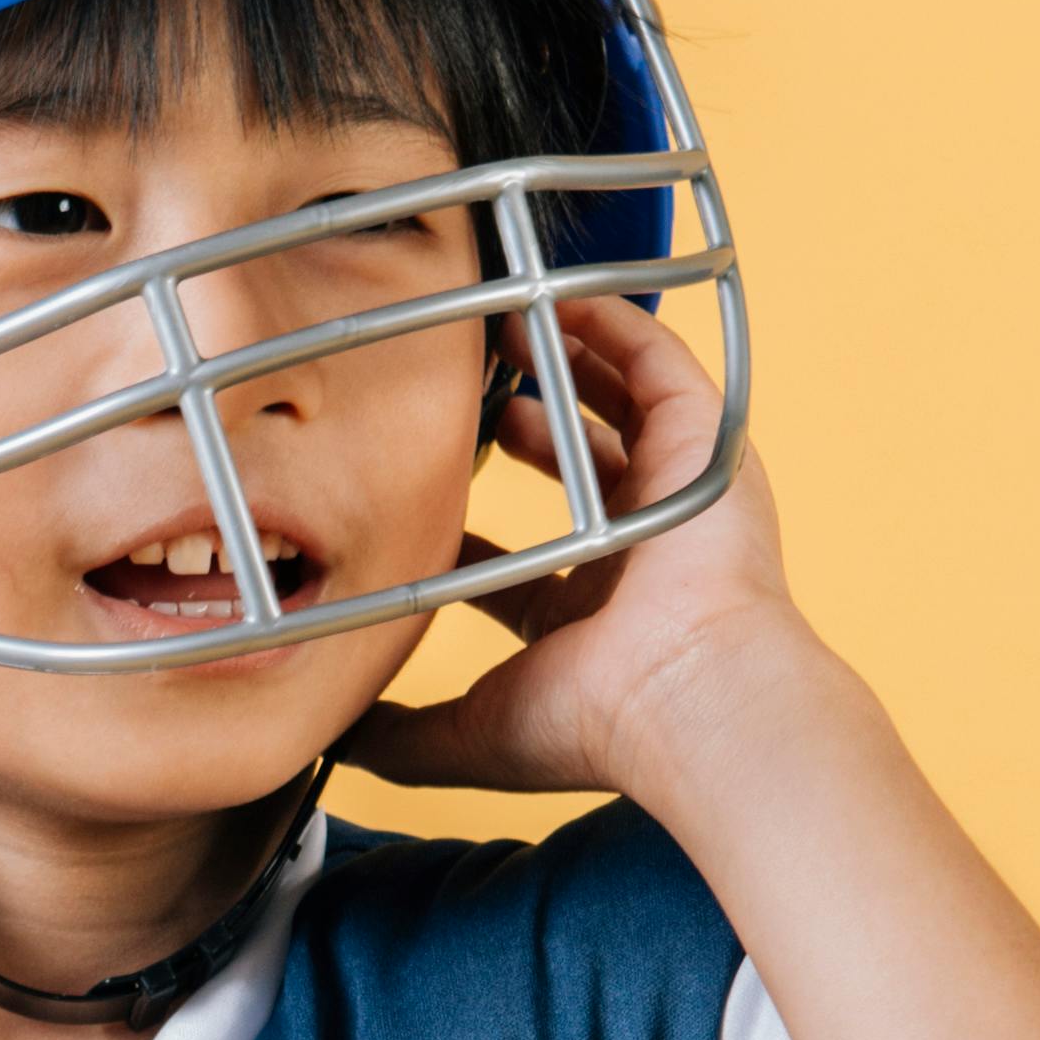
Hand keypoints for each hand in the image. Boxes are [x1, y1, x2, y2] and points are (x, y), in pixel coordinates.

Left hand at [339, 294, 823, 809]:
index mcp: (590, 613)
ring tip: (501, 327)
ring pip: (616, 406)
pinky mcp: (706, 443)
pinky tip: (563, 298)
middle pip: (575, 465)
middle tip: (460, 390)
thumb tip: (332, 740)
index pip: (524, 560)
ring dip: (562, 364)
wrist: (685, 695)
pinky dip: (614, 326)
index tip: (416, 487)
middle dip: (520, 423)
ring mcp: (676, 491)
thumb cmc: (592, 721)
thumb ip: (399, 738)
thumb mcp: (471, 735)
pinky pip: (659, 361)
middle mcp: (640, 550)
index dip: (469, 523)